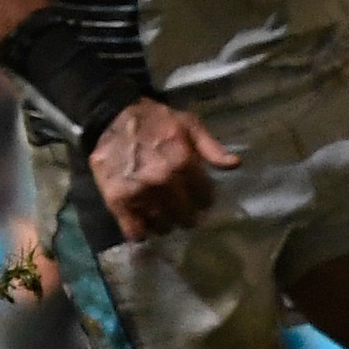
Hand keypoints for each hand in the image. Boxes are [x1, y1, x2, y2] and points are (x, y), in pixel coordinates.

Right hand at [89, 98, 239, 239]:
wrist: (112, 116)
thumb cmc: (156, 120)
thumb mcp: (190, 125)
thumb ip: (212, 147)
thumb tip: (235, 165)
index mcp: (183, 162)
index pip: (205, 198)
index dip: (204, 200)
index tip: (200, 200)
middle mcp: (162, 181)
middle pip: (185, 216)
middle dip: (187, 215)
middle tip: (182, 211)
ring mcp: (138, 192)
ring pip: (162, 226)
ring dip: (165, 224)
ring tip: (163, 216)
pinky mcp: (117, 200)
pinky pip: (134, 230)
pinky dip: (141, 232)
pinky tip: (144, 225)